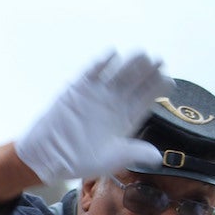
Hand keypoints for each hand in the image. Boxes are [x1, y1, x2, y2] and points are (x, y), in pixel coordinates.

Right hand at [14, 51, 171, 184]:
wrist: (46, 155)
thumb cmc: (78, 160)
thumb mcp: (110, 160)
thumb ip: (134, 154)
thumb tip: (158, 158)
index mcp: (127, 118)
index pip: (148, 97)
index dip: (159, 87)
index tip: (167, 81)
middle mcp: (115, 103)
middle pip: (137, 81)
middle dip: (148, 70)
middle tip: (157, 61)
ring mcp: (97, 93)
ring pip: (119, 72)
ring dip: (130, 63)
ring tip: (141, 55)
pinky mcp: (78, 88)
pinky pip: (93, 71)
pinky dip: (102, 62)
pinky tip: (112, 55)